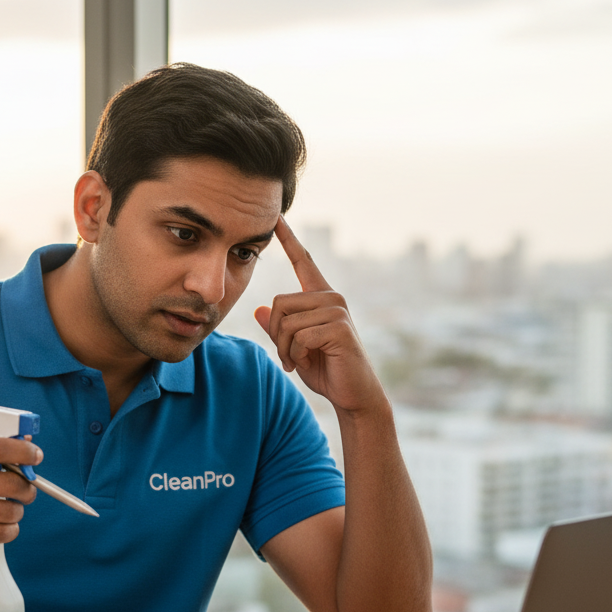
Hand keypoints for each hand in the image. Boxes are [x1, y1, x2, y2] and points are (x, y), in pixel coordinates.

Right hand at [0, 437, 40, 562]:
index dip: (24, 451)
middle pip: (12, 483)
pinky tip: (1, 525)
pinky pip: (3, 532)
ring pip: (11, 510)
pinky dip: (9, 530)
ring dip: (16, 512)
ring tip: (6, 509)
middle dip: (26, 489)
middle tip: (25, 491)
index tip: (36, 456)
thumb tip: (25, 444)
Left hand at [254, 217, 386, 414]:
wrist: (352, 394)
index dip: (288, 239)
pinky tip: (308, 364)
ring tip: (299, 362)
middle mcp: (330, 297)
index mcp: (320, 297)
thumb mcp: (293, 348)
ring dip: (285, 350)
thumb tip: (259, 311)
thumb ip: (278, 328)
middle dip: (276, 336)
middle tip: (289, 357)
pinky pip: (298, 337)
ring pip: (285, 322)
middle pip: (278, 303)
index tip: (277, 217)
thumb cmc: (324, 370)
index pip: (303, 260)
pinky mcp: (339, 327)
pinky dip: (296, 356)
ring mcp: (337, 310)